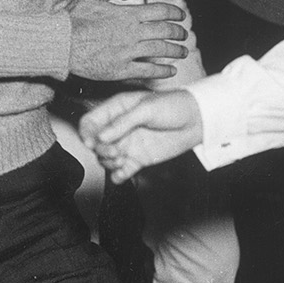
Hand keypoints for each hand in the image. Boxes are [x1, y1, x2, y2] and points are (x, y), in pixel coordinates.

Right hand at [67, 0, 185, 82]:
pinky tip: (171, 71)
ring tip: (183, 53)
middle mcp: (132, 33)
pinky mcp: (121, 70)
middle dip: (179, 33)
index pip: (161, 11)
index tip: (181, 16)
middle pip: (165, 31)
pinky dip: (162, 71)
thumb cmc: (74, 19)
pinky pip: (148, 71)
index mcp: (128, 14)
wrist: (61, 44)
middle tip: (184, 35)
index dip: (175, 13)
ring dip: (176, 52)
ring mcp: (128, 52)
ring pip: (161, 51)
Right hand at [81, 87, 202, 178]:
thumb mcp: (146, 109)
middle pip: (95, 143)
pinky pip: (121, 171)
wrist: (197, 120)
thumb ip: (122, 123)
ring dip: (108, 163)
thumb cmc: (173, 106)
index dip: (86, 133)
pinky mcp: (137, 159)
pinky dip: (118, 176)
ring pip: (105, 158)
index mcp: (116, 109)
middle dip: (101, 150)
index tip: (91, 143)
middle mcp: (119, 128)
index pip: (90, 122)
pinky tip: (122, 175)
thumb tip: (101, 137)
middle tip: (115, 151)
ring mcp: (127, 144)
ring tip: (121, 160)